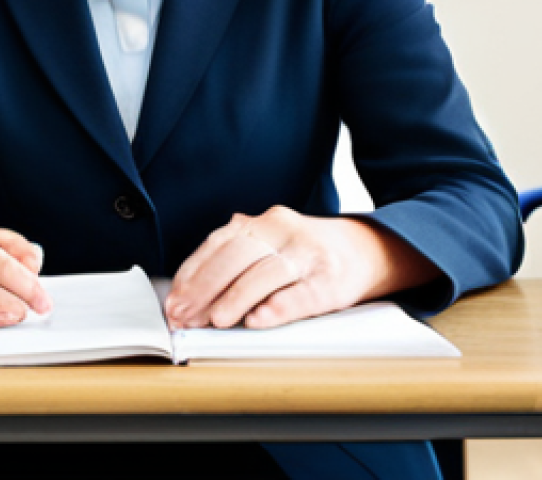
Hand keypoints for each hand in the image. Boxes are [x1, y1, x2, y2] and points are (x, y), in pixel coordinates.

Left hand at [163, 206, 439, 330]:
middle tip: (185, 316)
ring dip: (235, 297)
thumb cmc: (304, 251)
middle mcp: (282, 230)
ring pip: (264, 273)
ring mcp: (307, 253)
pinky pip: (301, 294)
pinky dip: (278, 308)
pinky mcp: (331, 280)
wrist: (368, 248)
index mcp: (261, 222)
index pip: (217, 245)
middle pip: (235, 256)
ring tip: (215, 320)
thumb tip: (190, 291)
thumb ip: (235, 255)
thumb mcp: (269, 241)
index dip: (192, 274)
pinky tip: (258, 319)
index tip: (173, 301)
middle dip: (205, 288)